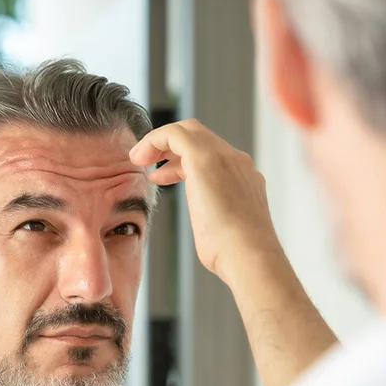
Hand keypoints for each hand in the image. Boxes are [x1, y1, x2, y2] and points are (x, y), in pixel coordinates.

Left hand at [130, 119, 279, 283]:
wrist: (248, 255)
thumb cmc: (233, 255)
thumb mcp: (225, 232)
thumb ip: (216, 221)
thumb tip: (211, 232)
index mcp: (244, 179)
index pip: (212, 155)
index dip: (183, 162)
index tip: (162, 177)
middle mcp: (237, 163)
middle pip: (201, 137)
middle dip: (171, 147)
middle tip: (149, 164)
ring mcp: (224, 157)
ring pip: (188, 130)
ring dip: (159, 142)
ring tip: (138, 159)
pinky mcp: (205, 157)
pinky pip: (174, 134)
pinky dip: (153, 140)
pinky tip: (138, 158)